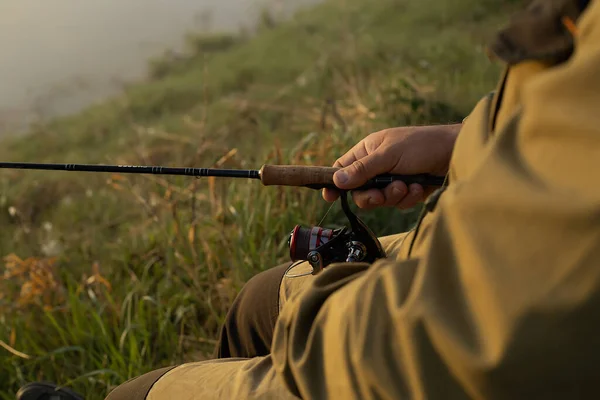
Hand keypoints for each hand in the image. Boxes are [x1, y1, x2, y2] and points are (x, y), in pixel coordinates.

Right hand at [322, 124, 460, 208]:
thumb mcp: (389, 155)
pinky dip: (408, 198)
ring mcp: (392, 179)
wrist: (456, 153)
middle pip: (360, 191)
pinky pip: (398, 203)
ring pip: (380, 200)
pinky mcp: (407, 190)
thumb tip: (337, 180)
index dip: (335, 183)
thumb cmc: (421, 145)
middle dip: (372, 196)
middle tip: (381, 195)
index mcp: (367, 151)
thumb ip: (363, 169)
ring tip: (408, 186)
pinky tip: (419, 188)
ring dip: (394, 196)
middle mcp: (377, 166)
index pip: (343, 168)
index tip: (330, 197)